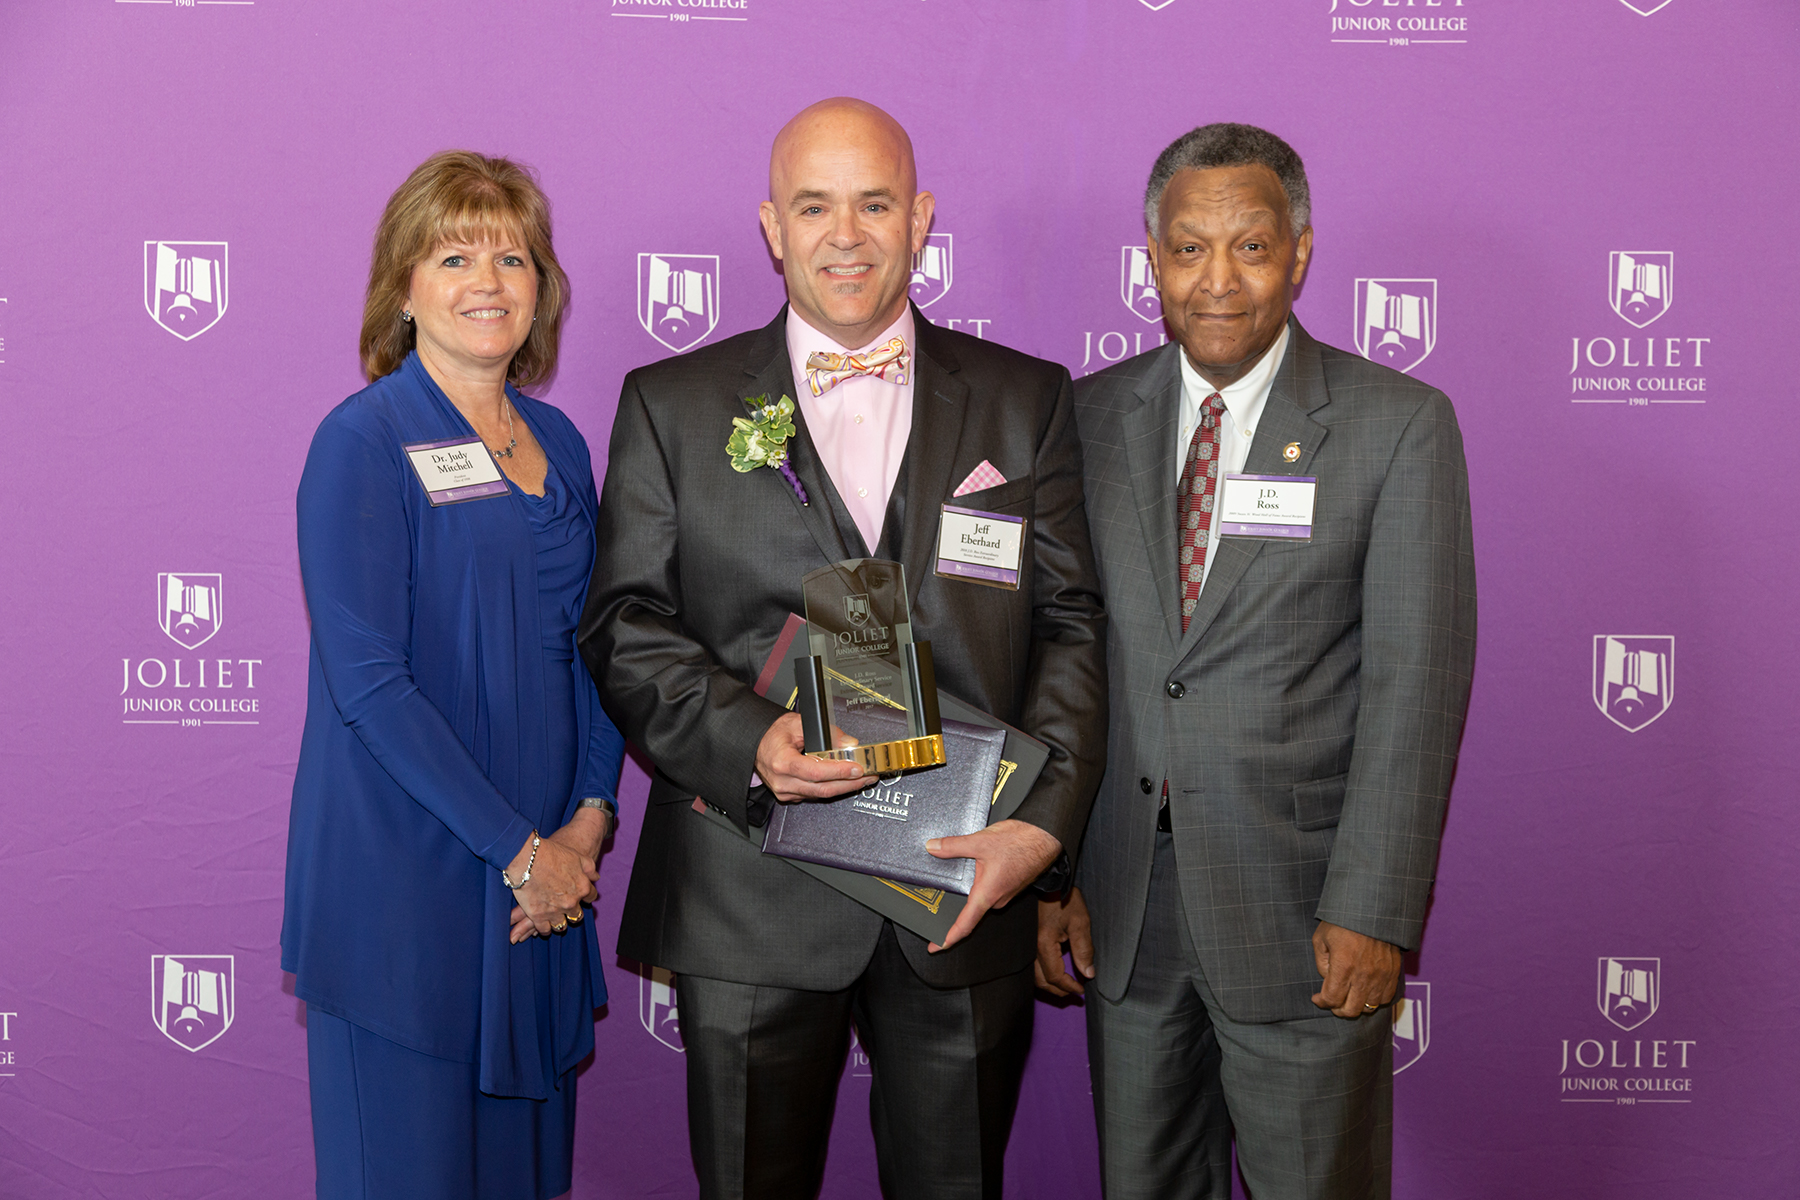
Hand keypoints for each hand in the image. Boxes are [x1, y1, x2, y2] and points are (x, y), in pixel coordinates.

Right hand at [505, 828, 598, 944]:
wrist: (527, 858)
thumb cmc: (551, 854)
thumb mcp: (576, 856)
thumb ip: (589, 868)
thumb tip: (595, 878)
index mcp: (583, 888)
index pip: (591, 897)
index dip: (586, 896)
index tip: (580, 895)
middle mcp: (571, 902)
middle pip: (577, 915)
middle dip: (573, 911)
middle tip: (565, 907)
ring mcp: (555, 911)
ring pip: (561, 926)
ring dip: (559, 922)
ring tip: (554, 918)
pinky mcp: (538, 916)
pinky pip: (545, 929)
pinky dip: (544, 928)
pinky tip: (542, 923)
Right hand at [755, 711, 864, 802]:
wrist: (755, 745)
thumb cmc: (772, 734)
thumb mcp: (797, 723)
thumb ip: (826, 732)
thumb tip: (848, 742)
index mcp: (782, 762)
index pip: (816, 772)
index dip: (839, 772)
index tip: (857, 769)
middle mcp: (782, 781)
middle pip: (822, 788)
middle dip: (849, 784)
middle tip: (868, 776)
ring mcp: (785, 791)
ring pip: (820, 795)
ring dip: (844, 787)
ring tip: (861, 779)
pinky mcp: (789, 796)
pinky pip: (814, 795)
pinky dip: (831, 789)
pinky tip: (844, 782)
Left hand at [924, 819, 1061, 952]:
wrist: (1047, 837)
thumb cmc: (1022, 843)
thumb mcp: (980, 841)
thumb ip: (953, 846)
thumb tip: (933, 847)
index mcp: (987, 894)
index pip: (964, 925)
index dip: (947, 939)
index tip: (935, 947)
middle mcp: (997, 899)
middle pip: (970, 911)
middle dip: (953, 906)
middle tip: (936, 902)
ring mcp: (1005, 894)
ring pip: (980, 898)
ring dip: (968, 890)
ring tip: (957, 877)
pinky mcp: (1009, 886)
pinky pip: (989, 890)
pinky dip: (979, 883)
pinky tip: (975, 868)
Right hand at [1035, 886, 1094, 996]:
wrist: (1047, 881)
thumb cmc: (1063, 898)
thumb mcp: (1080, 922)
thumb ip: (1084, 950)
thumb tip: (1088, 973)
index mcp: (1043, 944)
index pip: (1055, 977)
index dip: (1069, 987)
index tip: (1081, 991)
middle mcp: (1031, 948)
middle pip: (1041, 980)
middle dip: (1058, 991)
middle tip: (1073, 992)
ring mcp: (1026, 944)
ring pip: (1033, 975)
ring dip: (1048, 984)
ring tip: (1064, 984)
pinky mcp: (1026, 940)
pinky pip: (1031, 964)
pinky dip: (1042, 973)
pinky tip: (1052, 970)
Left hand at [1311, 921, 1401, 1018]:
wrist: (1372, 908)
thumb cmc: (1342, 920)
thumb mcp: (1321, 938)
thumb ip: (1322, 963)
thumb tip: (1327, 980)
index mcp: (1344, 966)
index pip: (1332, 999)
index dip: (1321, 1002)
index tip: (1317, 998)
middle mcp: (1364, 974)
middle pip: (1351, 1010)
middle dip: (1337, 1009)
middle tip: (1332, 1001)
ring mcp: (1381, 975)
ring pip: (1369, 1007)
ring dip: (1356, 1005)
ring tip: (1349, 995)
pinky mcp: (1393, 972)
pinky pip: (1386, 998)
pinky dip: (1374, 999)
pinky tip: (1365, 991)